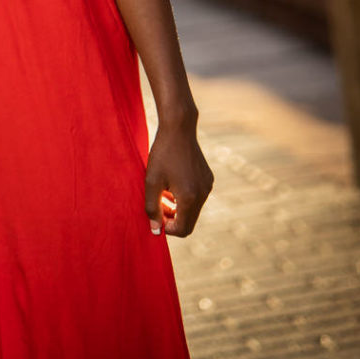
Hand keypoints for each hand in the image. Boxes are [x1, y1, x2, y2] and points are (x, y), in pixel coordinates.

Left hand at [144, 122, 213, 237]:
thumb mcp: (151, 181)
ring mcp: (207, 186)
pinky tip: (172, 183)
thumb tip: (156, 230)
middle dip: (172, 219)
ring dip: (178, 208)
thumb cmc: (162, 154)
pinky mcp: (208, 178)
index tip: (155, 215)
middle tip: (157, 204)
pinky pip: (197, 197)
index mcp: (189, 197)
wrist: (178, 128)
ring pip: (193, 210)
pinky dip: (184, 198)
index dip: (167, 228)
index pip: (182, 230)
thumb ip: (152, 208)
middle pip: (189, 222)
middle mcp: (203, 194)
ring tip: (162, 192)